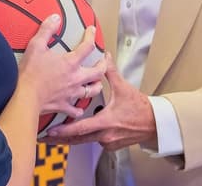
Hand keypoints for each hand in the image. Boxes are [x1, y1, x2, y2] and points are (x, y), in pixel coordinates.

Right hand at [18, 16, 106, 117]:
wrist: (25, 97)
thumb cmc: (31, 72)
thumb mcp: (36, 46)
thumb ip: (47, 30)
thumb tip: (56, 17)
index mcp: (71, 63)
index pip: (87, 46)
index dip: (91, 36)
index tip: (92, 30)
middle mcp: (76, 78)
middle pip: (98, 72)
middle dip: (103, 65)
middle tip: (102, 61)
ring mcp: (71, 93)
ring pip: (92, 91)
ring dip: (96, 86)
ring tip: (96, 82)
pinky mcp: (64, 106)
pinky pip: (76, 110)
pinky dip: (78, 109)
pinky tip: (78, 107)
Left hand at [41, 54, 156, 150]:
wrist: (155, 124)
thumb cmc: (140, 108)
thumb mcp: (123, 88)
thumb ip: (111, 72)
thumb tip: (104, 56)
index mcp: (105, 121)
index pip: (80, 128)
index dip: (64, 130)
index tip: (50, 131)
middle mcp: (105, 135)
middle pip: (77, 140)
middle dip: (60, 139)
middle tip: (45, 138)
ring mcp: (108, 142)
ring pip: (85, 142)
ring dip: (71, 139)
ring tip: (55, 138)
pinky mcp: (111, 145)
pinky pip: (94, 142)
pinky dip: (86, 138)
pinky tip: (77, 134)